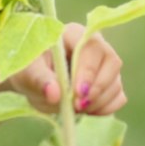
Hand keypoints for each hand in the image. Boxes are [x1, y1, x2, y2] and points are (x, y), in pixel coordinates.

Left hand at [8, 23, 125, 116]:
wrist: (31, 81)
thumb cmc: (28, 69)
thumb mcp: (26, 72)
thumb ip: (38, 80)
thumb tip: (55, 94)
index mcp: (73, 34)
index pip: (92, 46)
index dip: (88, 70)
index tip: (77, 92)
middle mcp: (94, 46)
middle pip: (112, 62)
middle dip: (97, 88)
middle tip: (77, 106)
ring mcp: (104, 65)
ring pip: (116, 82)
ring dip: (99, 101)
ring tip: (74, 108)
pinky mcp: (109, 83)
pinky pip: (118, 97)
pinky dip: (105, 108)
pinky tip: (85, 111)